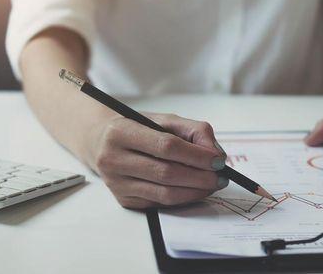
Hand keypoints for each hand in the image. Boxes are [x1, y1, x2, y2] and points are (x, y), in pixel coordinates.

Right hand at [84, 113, 227, 208]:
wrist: (102, 143)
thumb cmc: (138, 129)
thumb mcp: (163, 120)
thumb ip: (193, 131)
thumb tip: (216, 154)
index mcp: (121, 132)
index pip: (166, 146)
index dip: (196, 155)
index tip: (217, 160)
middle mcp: (113, 158)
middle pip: (166, 173)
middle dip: (200, 177)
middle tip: (220, 177)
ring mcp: (116, 182)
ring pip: (164, 193)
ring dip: (194, 191)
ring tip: (211, 185)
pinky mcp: (122, 199)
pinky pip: (159, 203)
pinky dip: (182, 199)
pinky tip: (193, 191)